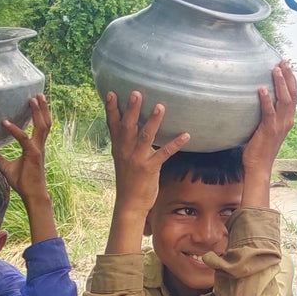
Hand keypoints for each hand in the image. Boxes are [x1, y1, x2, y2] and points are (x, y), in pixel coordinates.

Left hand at [0, 95, 51, 203]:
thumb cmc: (22, 182)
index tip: (35, 102)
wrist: (32, 194)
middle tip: (38, 94)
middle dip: (43, 108)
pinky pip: (24, 139)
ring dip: (38, 112)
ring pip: (42, 126)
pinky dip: (15, 130)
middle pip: (45, 123)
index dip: (39, 114)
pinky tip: (5, 122)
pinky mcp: (33, 155)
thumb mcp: (6, 167)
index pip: (40, 127)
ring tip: (33, 98)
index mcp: (36, 147)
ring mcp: (38, 149)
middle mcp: (39, 145)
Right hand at [106, 90, 189, 219]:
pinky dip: (175, 143)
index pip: (112, 124)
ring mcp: (137, 159)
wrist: (130, 203)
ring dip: (153, 121)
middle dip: (131, 109)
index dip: (111, 109)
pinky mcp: (149, 169)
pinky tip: (186, 135)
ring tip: (160, 106)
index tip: (110, 92)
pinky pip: (164, 154)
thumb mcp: (123, 158)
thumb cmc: (129, 178)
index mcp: (118, 147)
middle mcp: (125, 151)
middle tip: (136, 92)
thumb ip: (126, 142)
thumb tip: (132, 125)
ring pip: (145, 137)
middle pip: (127, 126)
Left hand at [241, 62, 296, 209]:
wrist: (258, 166)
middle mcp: (287, 121)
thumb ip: (266, 114)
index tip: (286, 66)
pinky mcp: (269, 130)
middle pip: (292, 94)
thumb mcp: (266, 128)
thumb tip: (256, 99)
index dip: (291, 80)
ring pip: (284, 100)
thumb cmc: (259, 147)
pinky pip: (269, 112)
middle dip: (288, 76)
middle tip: (283, 61)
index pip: (293, 96)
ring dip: (280, 83)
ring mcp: (279, 125)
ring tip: (275, 69)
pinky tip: (262, 89)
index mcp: (288, 120)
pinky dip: (267, 100)